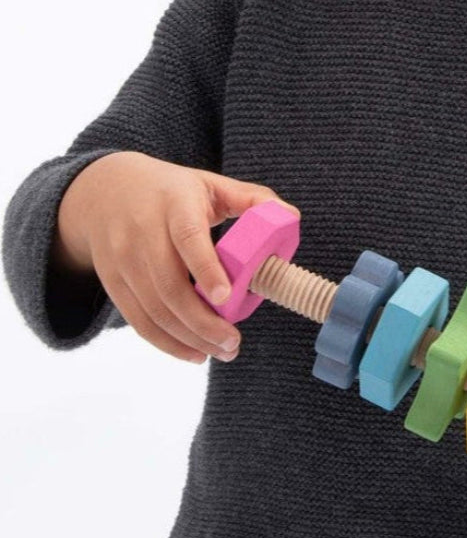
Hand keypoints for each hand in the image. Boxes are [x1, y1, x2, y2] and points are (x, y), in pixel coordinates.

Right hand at [52, 151, 300, 364]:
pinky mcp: (112, 281)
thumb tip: (291, 218)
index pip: (187, 238)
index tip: (226, 297)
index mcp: (174, 204)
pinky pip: (138, 320)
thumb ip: (251, 199)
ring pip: (153, 309)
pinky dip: (167, 343)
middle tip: (234, 342)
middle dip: (202, 321)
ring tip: (222, 352)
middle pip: (169, 285)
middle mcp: (142, 232)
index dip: (206, 269)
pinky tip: (195, 353)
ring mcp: (123, 259)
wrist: (104, 191)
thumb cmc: (170, 191)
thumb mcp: (210, 184)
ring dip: (189, 338)